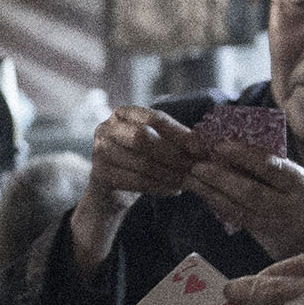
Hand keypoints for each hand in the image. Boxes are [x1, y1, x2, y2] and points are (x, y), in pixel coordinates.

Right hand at [71, 107, 201, 275]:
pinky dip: (159, 187)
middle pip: (144, 138)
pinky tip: (174, 190)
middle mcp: (106, 128)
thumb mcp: (154, 144)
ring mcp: (99, 150)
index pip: (154, 118)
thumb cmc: (139, 161)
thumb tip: (204, 144)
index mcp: (123, 113)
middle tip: (194, 167)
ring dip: (169, 174)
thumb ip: (174, 139)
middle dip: (173, 154)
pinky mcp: (99, 174)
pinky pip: (136, 181)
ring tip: (187, 181)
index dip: (179, 133)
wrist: (111, 191)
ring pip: (142, 162)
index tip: (200, 147)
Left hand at [182, 143, 303, 259]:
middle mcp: (295, 210)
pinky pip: (245, 226)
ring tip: (193, 181)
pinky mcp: (274, 247)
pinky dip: (224, 211)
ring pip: (242, 213)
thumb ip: (287, 173)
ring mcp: (283, 231)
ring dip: (214, 196)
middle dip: (221, 179)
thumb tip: (247, 154)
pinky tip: (208, 199)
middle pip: (251, 193)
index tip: (221, 145)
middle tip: (197, 166)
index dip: (245, 155)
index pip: (273, 168)